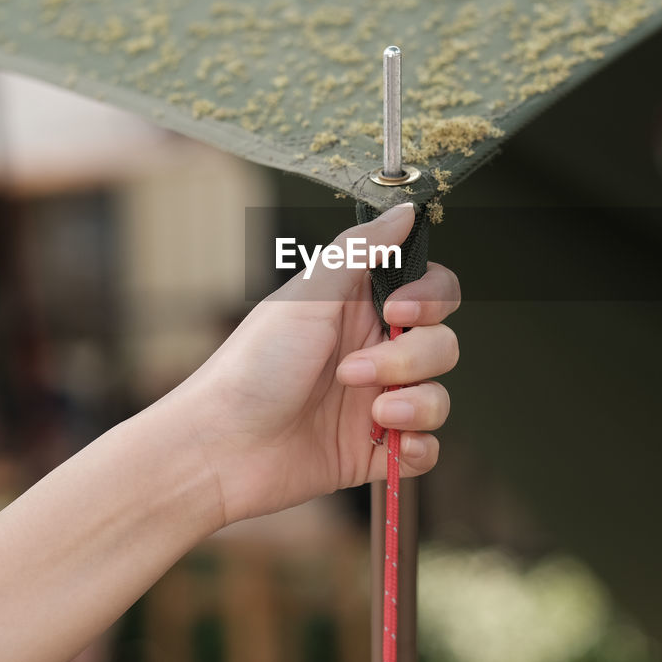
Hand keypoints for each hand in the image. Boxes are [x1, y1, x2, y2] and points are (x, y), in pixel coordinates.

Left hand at [173, 203, 459, 526]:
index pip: (431, 292)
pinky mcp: (374, 451)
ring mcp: (375, 403)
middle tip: (350, 372)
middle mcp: (373, 352)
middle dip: (412, 359)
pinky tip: (394, 447)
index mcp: (358, 310)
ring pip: (437, 396)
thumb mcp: (308, 295)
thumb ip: (361, 249)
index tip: (400, 311)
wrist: (220, 448)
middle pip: (441, 343)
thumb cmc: (252, 366)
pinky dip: (419, 450)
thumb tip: (404, 210)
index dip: (430, 300)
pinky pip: (426, 450)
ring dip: (417, 404)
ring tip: (375, 414)